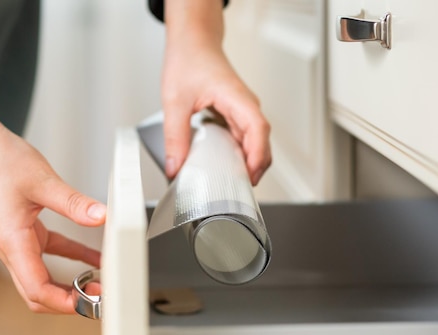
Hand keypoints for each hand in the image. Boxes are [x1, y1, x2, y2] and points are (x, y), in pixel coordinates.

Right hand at [0, 62, 104, 313]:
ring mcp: (20, 241)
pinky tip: (95, 257)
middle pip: (38, 293)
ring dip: (71, 284)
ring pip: (44, 277)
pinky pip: (53, 252)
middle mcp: (13, 247)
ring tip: (100, 285)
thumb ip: (74, 203)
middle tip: (98, 300)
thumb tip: (101, 217)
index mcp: (12, 242)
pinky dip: (74, 258)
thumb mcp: (43, 182)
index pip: (37, 289)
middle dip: (68, 302)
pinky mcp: (27, 230)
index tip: (89, 304)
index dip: (64, 302)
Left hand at [161, 0, 270, 185]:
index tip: (251, 174)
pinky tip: (226, 166)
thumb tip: (175, 167)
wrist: (194, 42)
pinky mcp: (237, 115)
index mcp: (237, 98)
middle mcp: (246, 105)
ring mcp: (243, 111)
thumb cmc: (190, 60)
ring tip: (232, 183)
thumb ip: (175, 136)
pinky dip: (240, 154)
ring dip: (249, 162)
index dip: (257, 154)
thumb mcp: (175, 100)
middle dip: (255, 167)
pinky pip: (245, 138)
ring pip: (255, 142)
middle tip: (239, 189)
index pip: (258, 128)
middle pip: (262, 141)